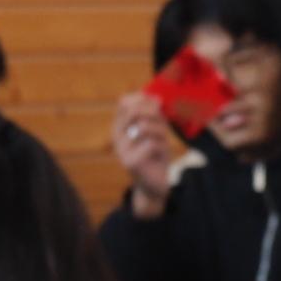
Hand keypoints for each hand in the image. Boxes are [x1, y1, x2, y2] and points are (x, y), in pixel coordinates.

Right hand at [109, 89, 183, 213]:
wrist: (155, 183)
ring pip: (145, 127)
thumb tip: (155, 97)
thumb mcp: (155, 129)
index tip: (157, 106)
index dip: (143, 99)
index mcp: (119, 126)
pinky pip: (151, 144)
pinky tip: (161, 155)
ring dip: (161, 132)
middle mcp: (116, 136)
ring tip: (164, 142)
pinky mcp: (130, 162)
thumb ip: (153, 113)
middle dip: (154, 115)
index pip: (124, 101)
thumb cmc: (155, 153)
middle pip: (134, 111)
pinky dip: (162, 147)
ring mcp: (121, 149)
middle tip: (163, 126)